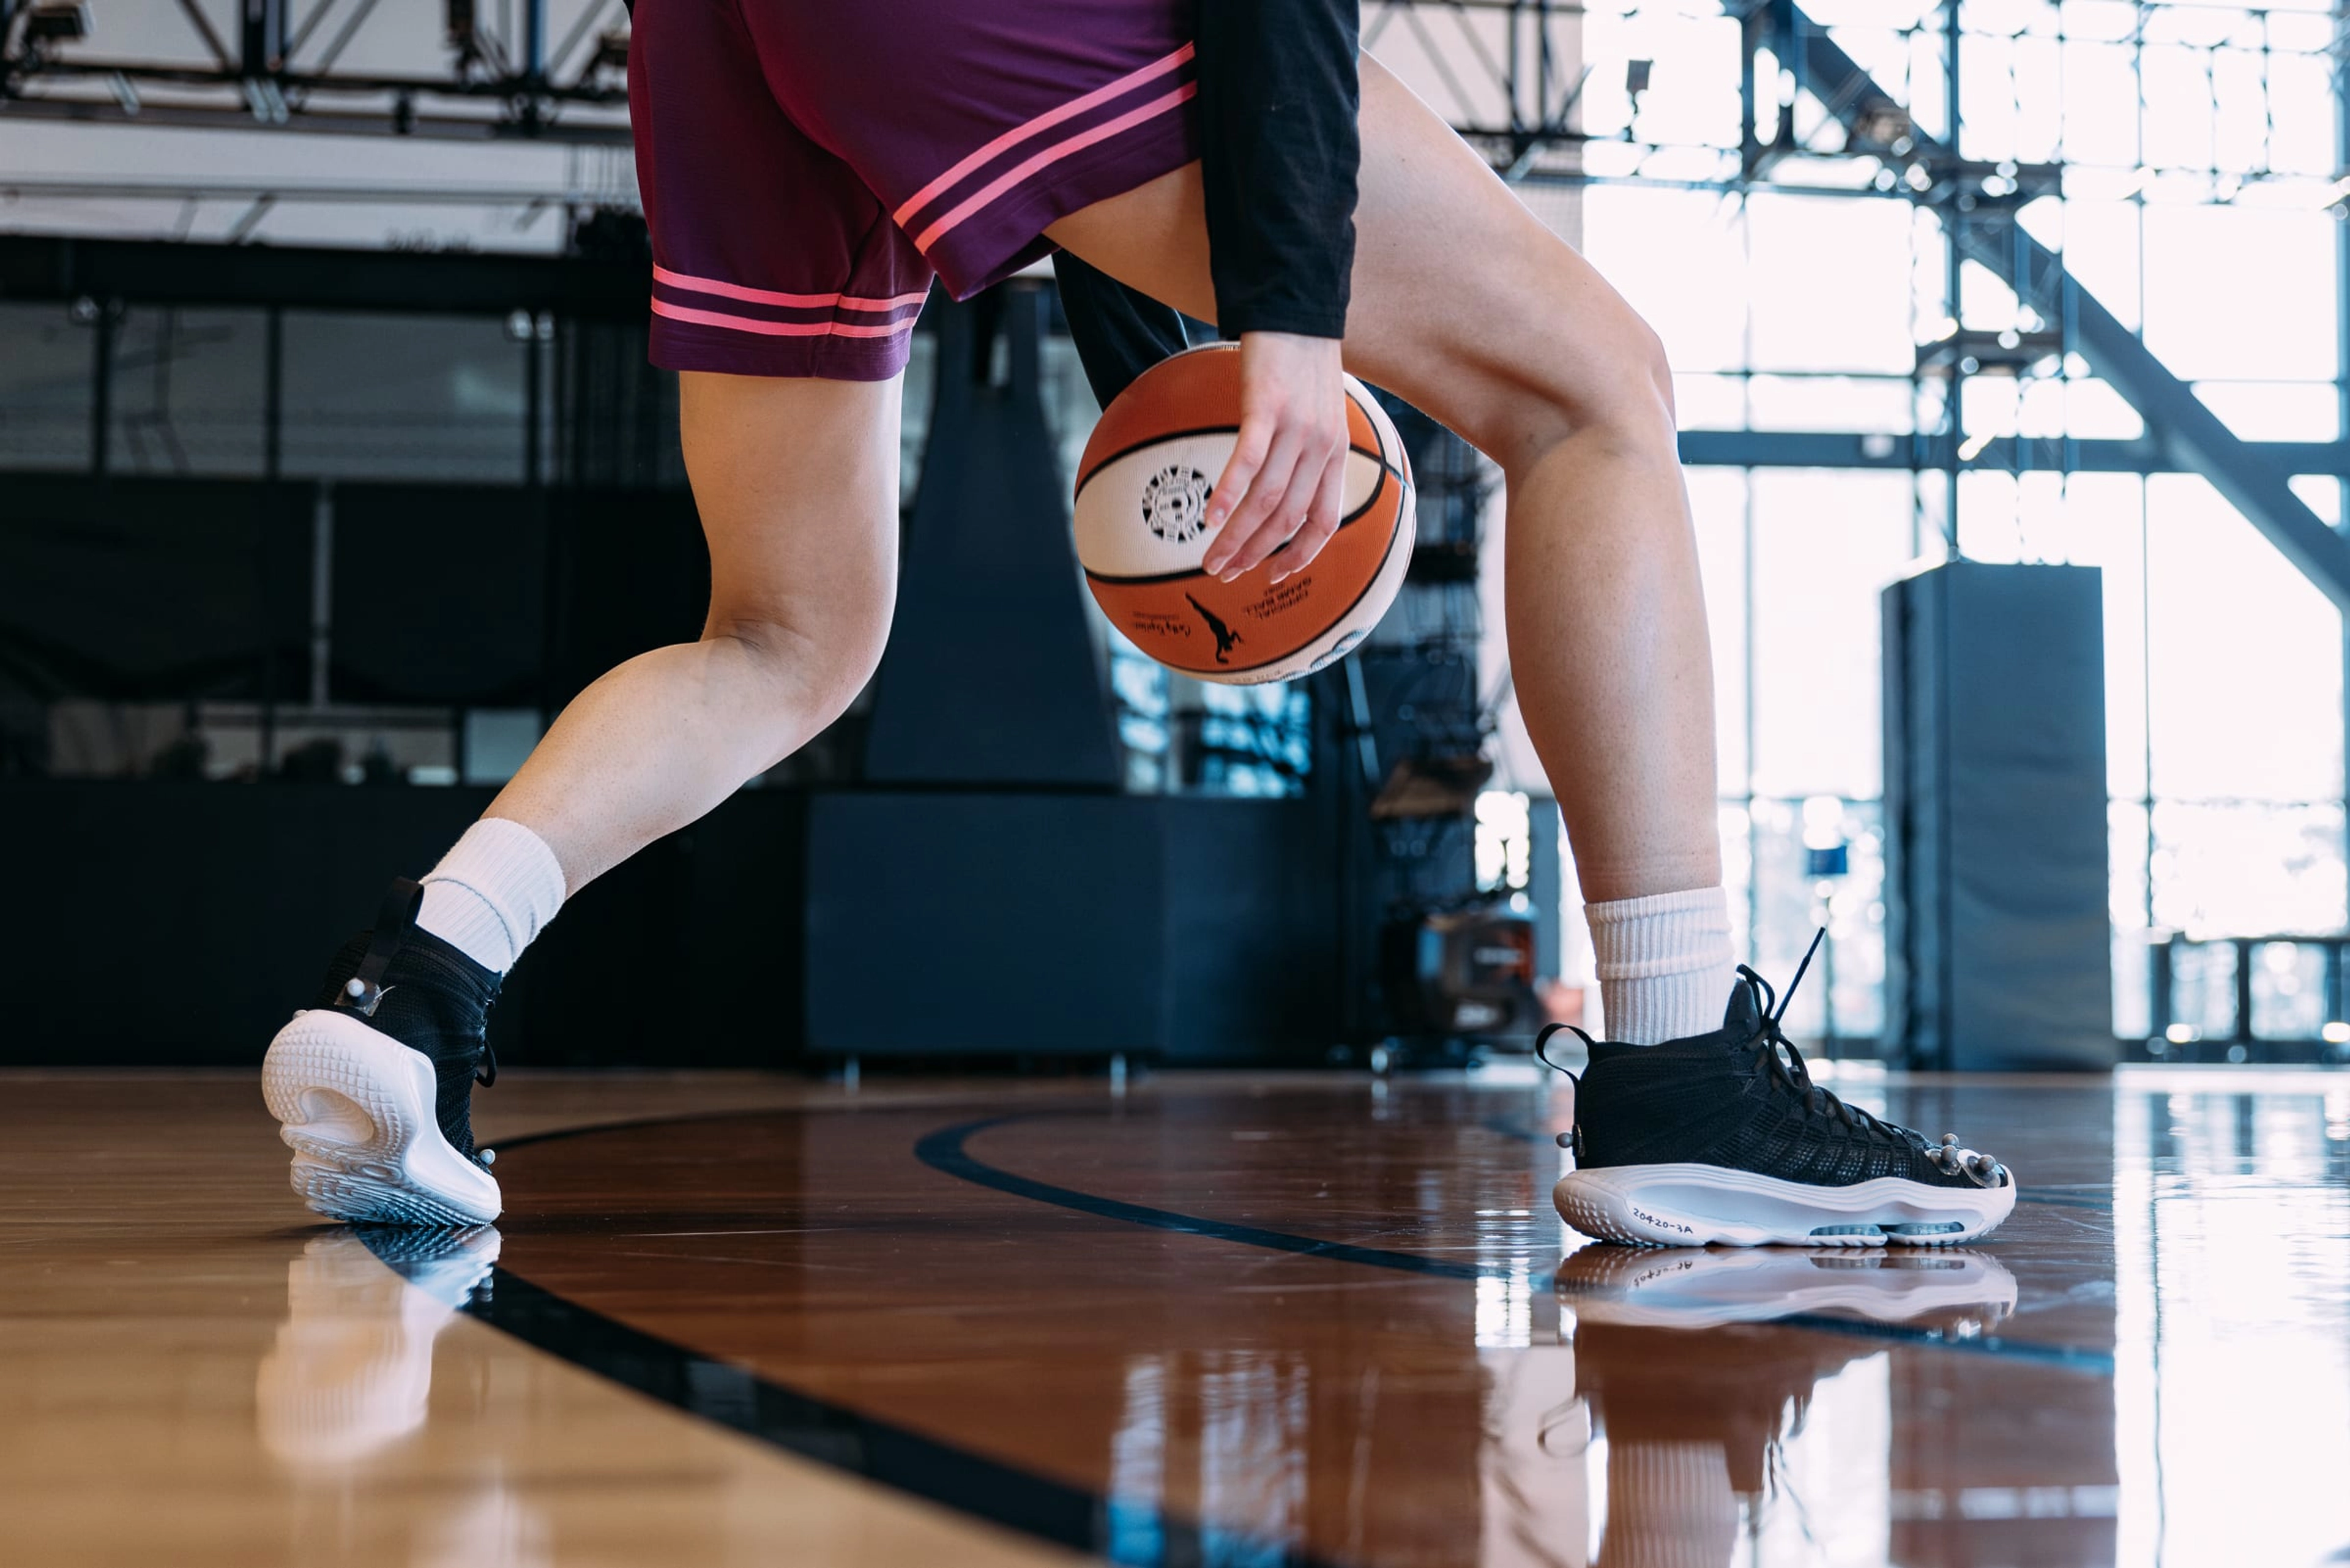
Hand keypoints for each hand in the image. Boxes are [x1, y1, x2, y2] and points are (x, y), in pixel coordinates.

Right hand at [1200, 331, 1347, 585]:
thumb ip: (1306, 447)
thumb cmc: (1300, 358)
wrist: (1298, 305)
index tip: (1274, 577)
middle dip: (1256, 555)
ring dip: (1237, 536)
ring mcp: (1297, 427)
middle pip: (1288, 518)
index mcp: (1335, 452)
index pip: (1324, 520)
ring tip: (1211, 560)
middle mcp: (1321, 446)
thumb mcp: (1317, 409)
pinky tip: (1210, 517)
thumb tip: (1280, 480)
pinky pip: (1248, 460)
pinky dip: (1229, 493)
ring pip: (1266, 499)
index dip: (1300, 554)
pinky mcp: (1268, 405)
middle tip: (1226, 575)